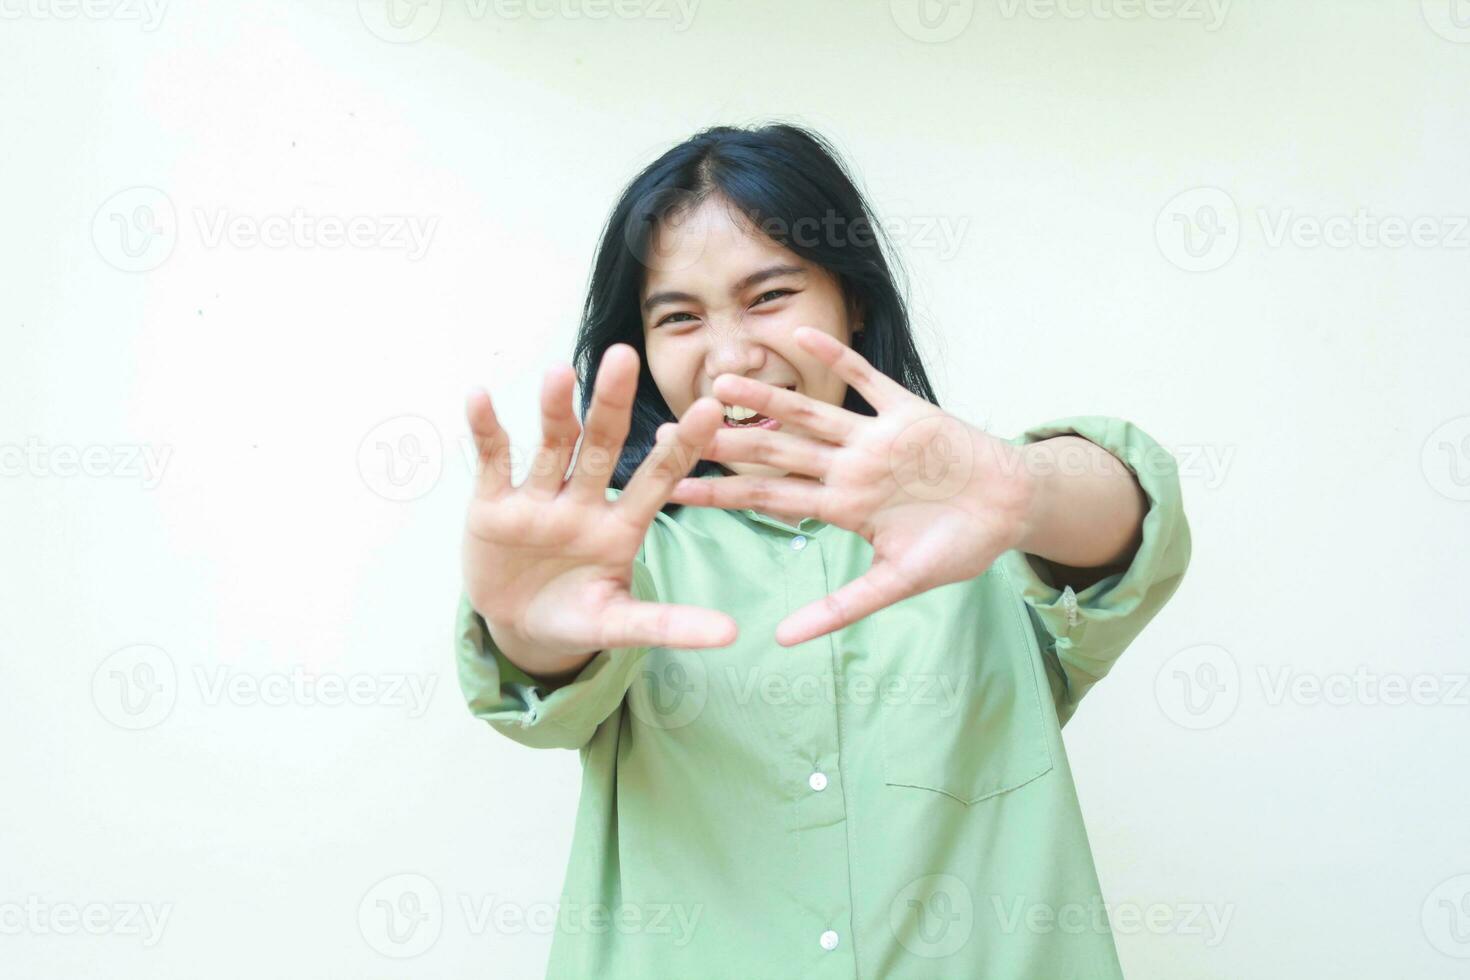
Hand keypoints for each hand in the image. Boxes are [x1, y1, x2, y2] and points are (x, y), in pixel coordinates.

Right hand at [462, 344, 736, 675]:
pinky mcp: (493, 505)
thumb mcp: (620, 624)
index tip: (712, 408)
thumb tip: (732, 634)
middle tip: (624, 357)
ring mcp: (538, 498)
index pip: (658, 476)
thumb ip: (670, 626)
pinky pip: (492, 460)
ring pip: (550, 445)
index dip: (682, 445)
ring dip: (552, 410)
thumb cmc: (577, 618)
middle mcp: (583, 501)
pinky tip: (479, 397)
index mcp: (622, 525)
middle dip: (612, 403)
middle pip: (601, 444)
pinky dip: (484, 429)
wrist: (518, 629)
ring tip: (558, 374)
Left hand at [665, 326, 1036, 646]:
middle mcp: (848, 467)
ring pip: (809, 412)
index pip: (767, 498)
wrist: (1011, 511)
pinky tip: (799, 336)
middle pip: (775, 450)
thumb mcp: (896, 585)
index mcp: (841, 506)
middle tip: (672, 430)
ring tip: (720, 380)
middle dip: (725, 442)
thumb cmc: (958, 548)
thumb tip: (780, 639)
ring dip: (767, 397)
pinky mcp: (907, 412)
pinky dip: (836, 358)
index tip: (670, 489)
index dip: (720, 492)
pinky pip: (866, 380)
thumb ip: (838, 608)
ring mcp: (874, 438)